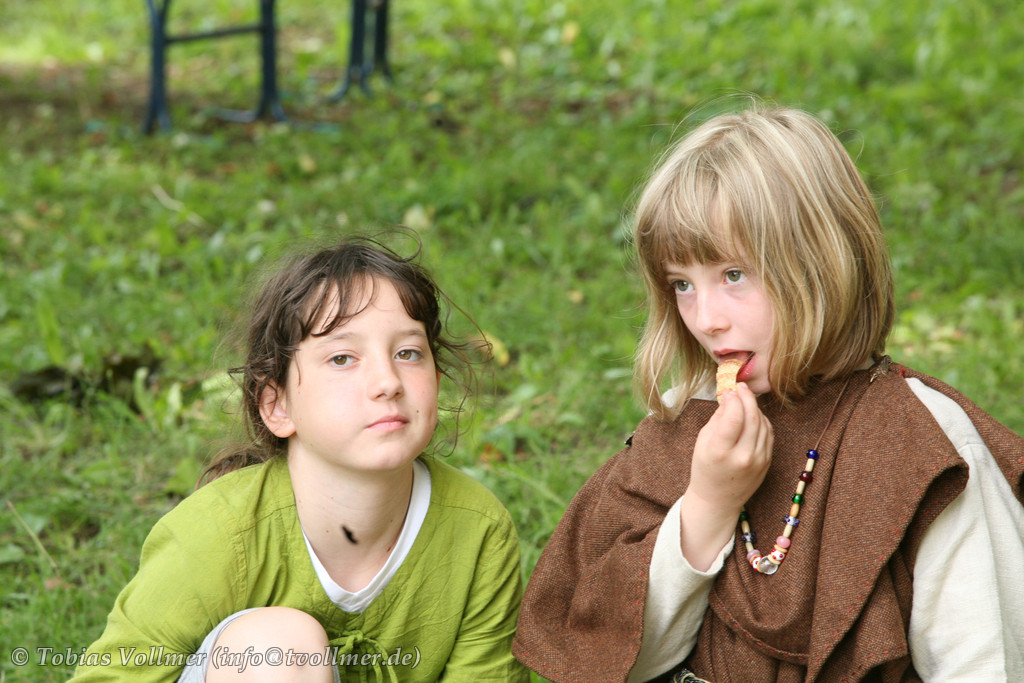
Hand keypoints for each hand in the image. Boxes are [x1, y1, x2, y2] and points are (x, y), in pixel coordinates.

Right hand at [679, 383, 773, 569]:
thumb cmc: (705, 468)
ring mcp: (758, 461)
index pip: (734, 416)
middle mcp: (742, 456)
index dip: (733, 398)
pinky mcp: (767, 462)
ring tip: (745, 400)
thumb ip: (718, 418)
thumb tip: (730, 396)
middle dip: (747, 397)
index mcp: (721, 451)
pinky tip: (752, 415)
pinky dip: (762, 421)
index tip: (729, 390)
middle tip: (741, 387)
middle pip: (752, 417)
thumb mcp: (703, 441)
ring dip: (755, 408)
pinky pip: (768, 434)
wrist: (717, 500)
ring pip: (763, 424)